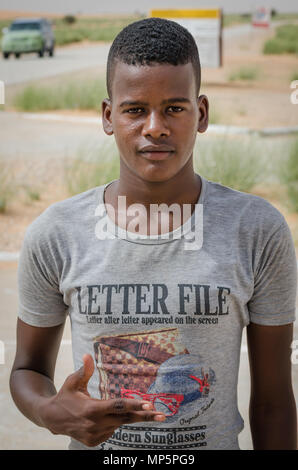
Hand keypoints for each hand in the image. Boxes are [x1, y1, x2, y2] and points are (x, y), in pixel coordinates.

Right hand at [39, 353, 165, 446]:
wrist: (51, 419)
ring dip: (123, 417)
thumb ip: (84, 370)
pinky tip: (102, 418)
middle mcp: (95, 424)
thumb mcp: (72, 382)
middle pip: (125, 419)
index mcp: (92, 409)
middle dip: (145, 417)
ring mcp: (95, 435)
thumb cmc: (65, 396)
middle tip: (162, 415)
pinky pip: (110, 431)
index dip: (134, 405)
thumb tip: (88, 355)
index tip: (149, 404)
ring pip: (118, 425)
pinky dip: (112, 424)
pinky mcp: (93, 442)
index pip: (118, 406)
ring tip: (113, 409)